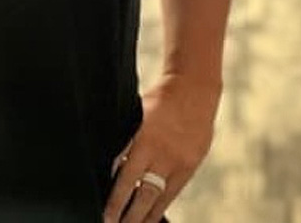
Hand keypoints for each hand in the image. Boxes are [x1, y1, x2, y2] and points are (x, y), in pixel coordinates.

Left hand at [102, 73, 220, 222]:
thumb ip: (127, 139)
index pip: (126, 177)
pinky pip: (175, 192)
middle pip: (143, 194)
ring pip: (160, 198)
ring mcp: (179, 162)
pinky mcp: (191, 166)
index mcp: (145, 139)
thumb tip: (112, 164)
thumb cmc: (160, 99)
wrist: (193, 90)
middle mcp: (163, 155)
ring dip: (145, 216)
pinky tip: (153, 216)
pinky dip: (163, 205)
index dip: (116, 199)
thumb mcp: (136, 114)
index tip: (107, 215)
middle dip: (129, 215)